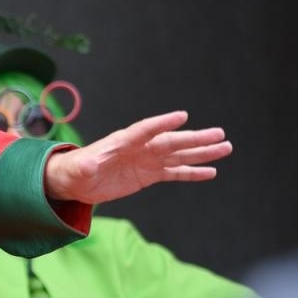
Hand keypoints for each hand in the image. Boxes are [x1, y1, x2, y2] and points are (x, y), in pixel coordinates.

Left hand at [43, 111, 229, 204]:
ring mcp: (146, 160)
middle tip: (220, 134)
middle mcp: (139, 148)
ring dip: (201, 152)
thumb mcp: (77, 170)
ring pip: (178, 155)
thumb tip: (89, 165)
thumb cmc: (72, 171)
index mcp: (121, 142)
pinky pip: (174, 172)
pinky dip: (192, 172)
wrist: (74, 181)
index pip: (145, 130)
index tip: (182, 116)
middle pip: (170, 141)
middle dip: (194, 138)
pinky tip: (211, 171)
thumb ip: (85, 166)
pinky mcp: (148, 174)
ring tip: (225, 148)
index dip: (162, 123)